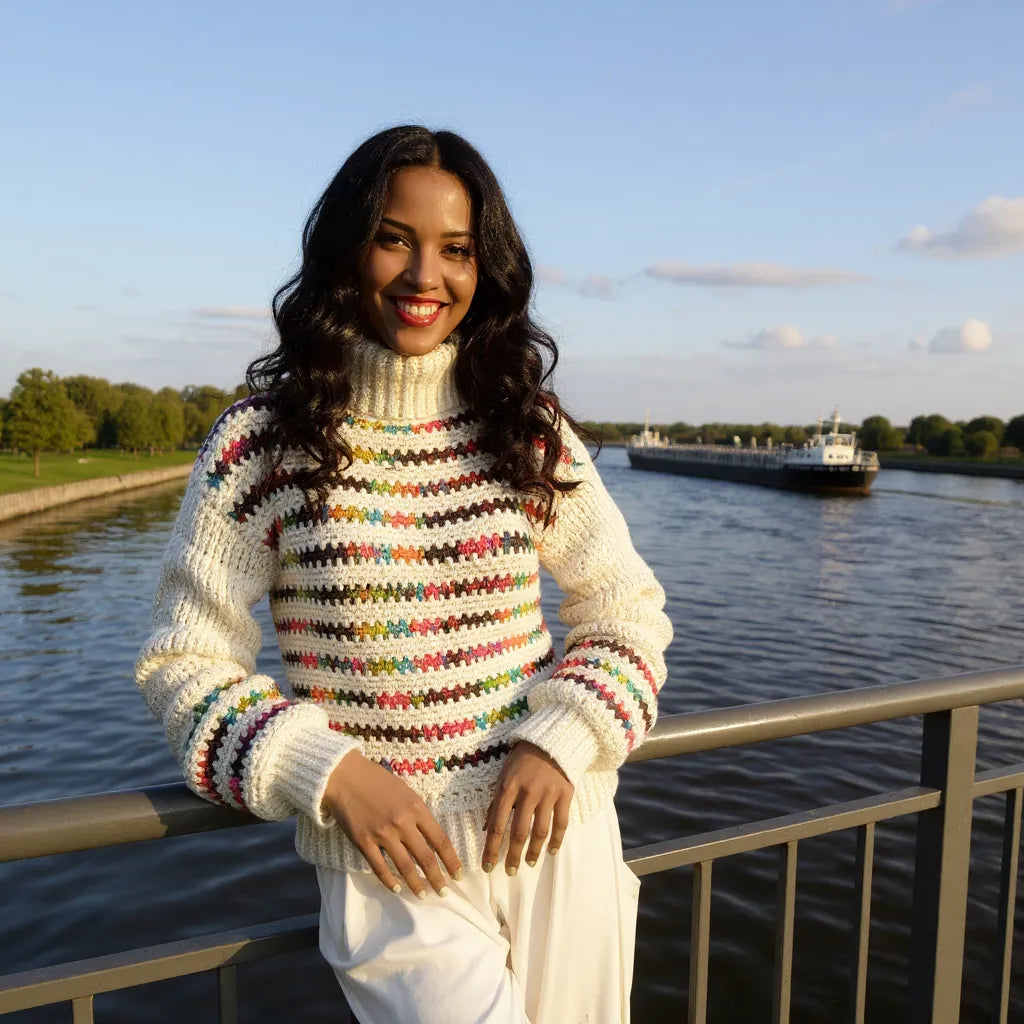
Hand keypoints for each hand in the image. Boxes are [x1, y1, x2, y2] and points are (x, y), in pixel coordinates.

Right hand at [322, 751, 461, 897]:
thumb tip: (429, 835)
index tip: (458, 874)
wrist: (345, 776)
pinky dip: (389, 881)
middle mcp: (403, 823)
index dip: (451, 860)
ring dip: (416, 884)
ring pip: (405, 867)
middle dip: (437, 878)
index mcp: (417, 808)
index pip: (440, 840)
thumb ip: (418, 813)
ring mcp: (383, 834)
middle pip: (426, 857)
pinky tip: (396, 889)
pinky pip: (379, 867)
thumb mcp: (406, 791)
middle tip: (444, 892)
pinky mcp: (364, 842)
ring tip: (424, 895)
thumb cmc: (377, 780)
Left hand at [482, 741, 572, 875]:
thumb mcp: (504, 775)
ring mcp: (548, 794)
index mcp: (508, 787)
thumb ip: (496, 801)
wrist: (551, 741)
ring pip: (541, 831)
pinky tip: (551, 852)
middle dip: (513, 855)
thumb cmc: (522, 759)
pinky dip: (557, 840)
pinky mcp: (565, 794)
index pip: (497, 824)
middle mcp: (528, 792)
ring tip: (528, 863)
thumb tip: (486, 828)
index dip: (492, 848)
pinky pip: (561, 823)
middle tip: (509, 871)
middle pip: (519, 832)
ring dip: (533, 851)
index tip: (487, 866)